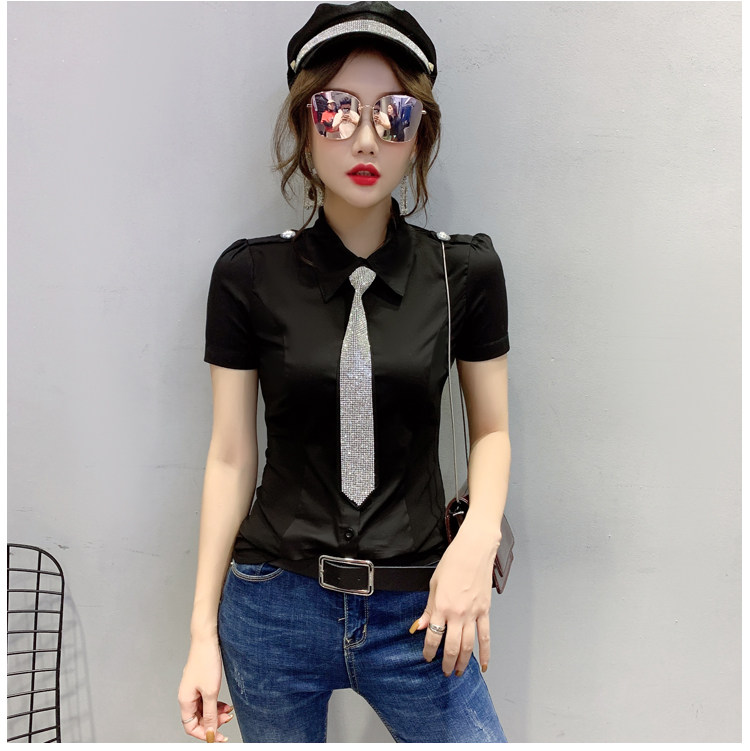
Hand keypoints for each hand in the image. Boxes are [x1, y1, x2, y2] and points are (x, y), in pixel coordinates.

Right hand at [178, 635, 232, 741]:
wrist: (207, 639)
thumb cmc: (206, 661)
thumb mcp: (211, 691)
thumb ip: (211, 714)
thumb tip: (210, 731)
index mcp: (185, 700)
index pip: (191, 727)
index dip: (204, 733)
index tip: (218, 737)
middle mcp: (187, 696)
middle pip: (198, 719)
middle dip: (212, 723)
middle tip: (227, 720)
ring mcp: (193, 689)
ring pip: (204, 709)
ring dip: (216, 713)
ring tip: (229, 711)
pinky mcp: (200, 682)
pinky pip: (206, 699)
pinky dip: (216, 704)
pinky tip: (225, 703)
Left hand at [411, 521, 498, 675]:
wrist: (473, 550)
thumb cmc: (452, 562)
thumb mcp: (434, 584)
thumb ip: (428, 608)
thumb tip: (420, 626)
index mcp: (441, 606)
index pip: (433, 636)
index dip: (429, 651)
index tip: (427, 657)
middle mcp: (457, 613)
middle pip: (451, 646)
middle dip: (446, 662)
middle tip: (443, 672)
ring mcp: (473, 613)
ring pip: (468, 646)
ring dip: (462, 662)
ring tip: (457, 672)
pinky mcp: (485, 611)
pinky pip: (485, 636)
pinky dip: (484, 653)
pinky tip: (482, 664)